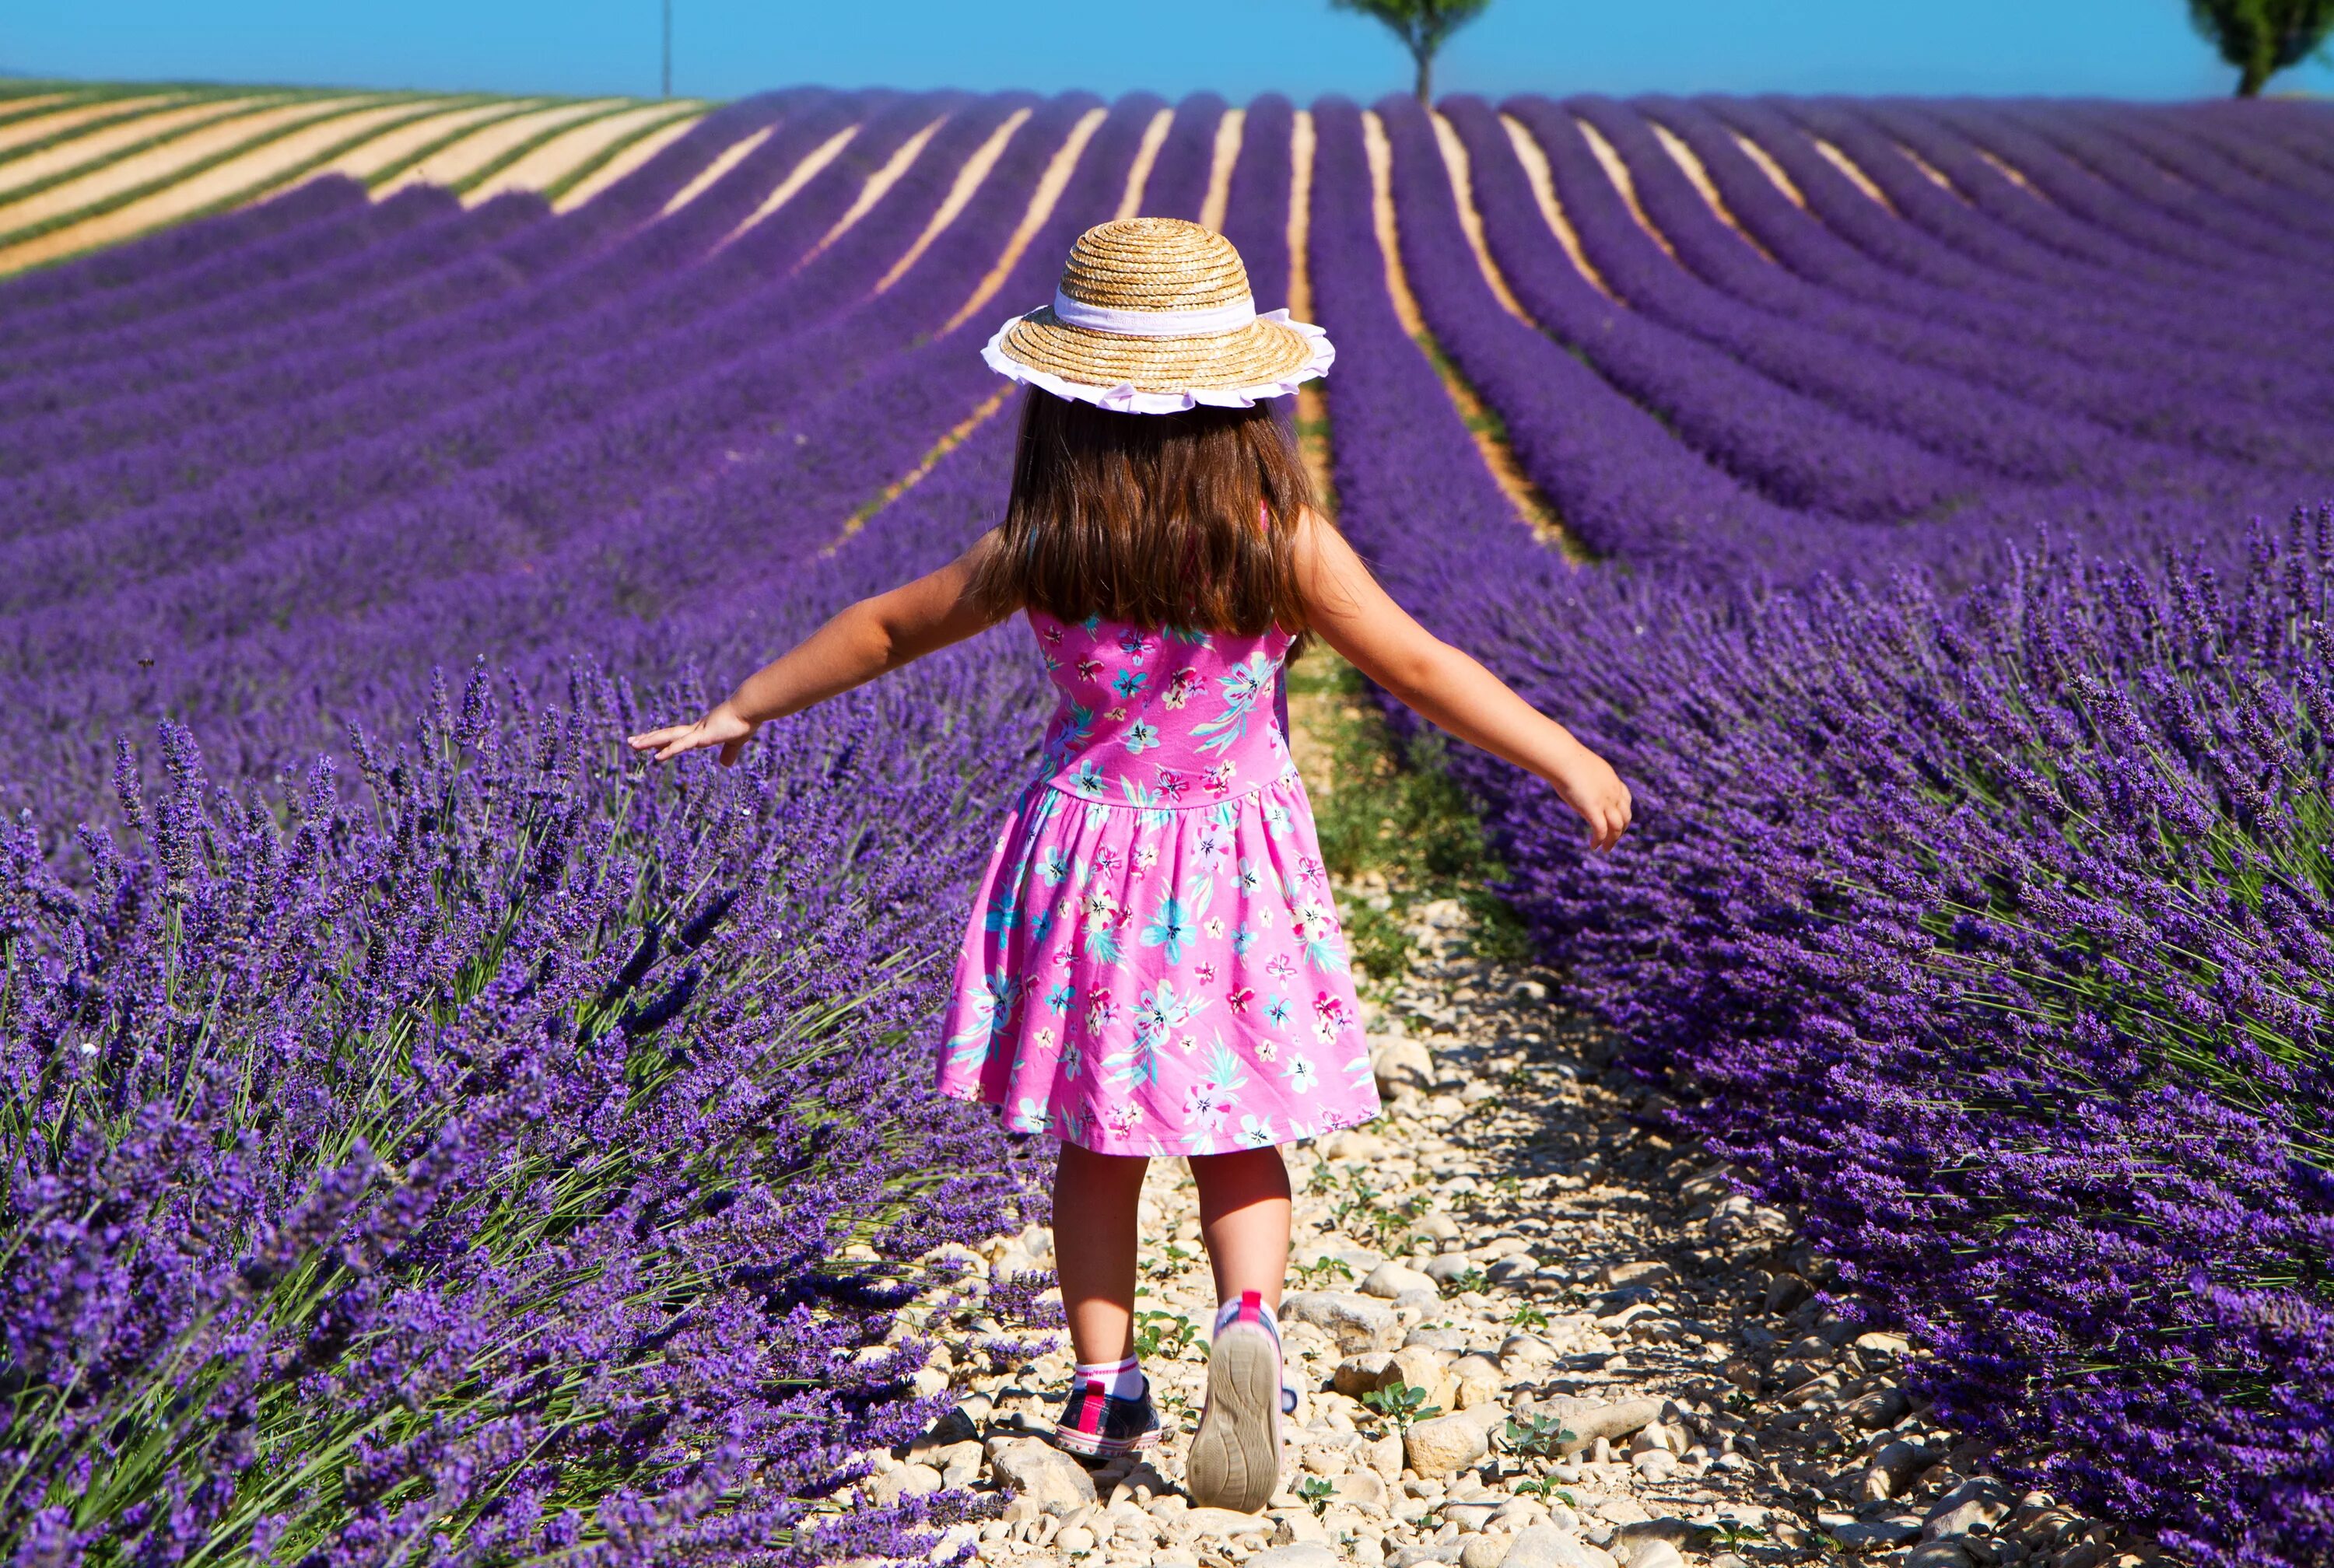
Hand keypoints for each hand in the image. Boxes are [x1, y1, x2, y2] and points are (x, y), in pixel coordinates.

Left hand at [627, 701, 756, 765]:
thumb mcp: (736, 742)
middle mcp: (696, 729)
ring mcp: (697, 732)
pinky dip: (669, 751)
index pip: (677, 737)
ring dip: (649, 741)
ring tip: (632, 744)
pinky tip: (656, 758)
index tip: (649, 742)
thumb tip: (726, 765)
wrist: (751, 708)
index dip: (663, 740)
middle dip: (648, 739)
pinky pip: (682, 745)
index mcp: (702, 731)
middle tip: (631, 741)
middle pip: (667, 735)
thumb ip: (729, 752)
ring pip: (669, 737)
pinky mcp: (702, 736)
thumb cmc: (746, 721)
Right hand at [1548, 744, 1631, 852]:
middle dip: (1620, 830)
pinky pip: (1601, 830)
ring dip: (1612, 840)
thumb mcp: (1579, 765)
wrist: (1563, 758)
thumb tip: (1571, 774)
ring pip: (1616, 827)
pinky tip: (1594, 846)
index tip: (1617, 821)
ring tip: (1605, 849)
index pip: (1625, 799)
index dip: (1623, 813)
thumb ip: (1581, 773)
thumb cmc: (1564, 758)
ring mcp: (1605, 801)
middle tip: (1612, 840)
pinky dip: (1599, 840)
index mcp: (1611, 780)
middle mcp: (1613, 792)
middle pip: (1625, 816)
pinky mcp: (1593, 809)